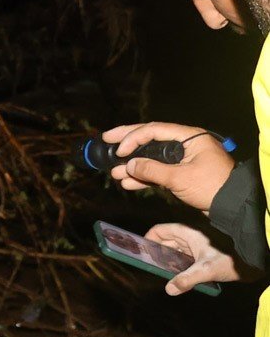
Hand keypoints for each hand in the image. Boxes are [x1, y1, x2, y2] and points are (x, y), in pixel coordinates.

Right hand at [101, 122, 234, 212]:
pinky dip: (143, 177)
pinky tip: (128, 182)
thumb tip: (129, 165)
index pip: (155, 130)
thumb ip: (152, 170)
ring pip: (151, 157)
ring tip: (114, 172)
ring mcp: (181, 159)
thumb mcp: (180, 178)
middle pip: (150, 139)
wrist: (230, 205)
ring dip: (133, 166)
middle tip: (106, 140)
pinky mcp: (180, 173)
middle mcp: (184, 144)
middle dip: (127, 142)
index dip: (133, 138)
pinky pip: (157, 171)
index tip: (119, 150)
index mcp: (189, 137)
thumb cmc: (212, 186)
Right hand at [144, 223, 242, 293]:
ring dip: (166, 262)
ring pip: (172, 252)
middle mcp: (188, 237)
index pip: (159, 231)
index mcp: (187, 233)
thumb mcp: (207, 269)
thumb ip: (187, 279)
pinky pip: (182, 259)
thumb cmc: (231, 260)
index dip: (148, 240)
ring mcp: (194, 246)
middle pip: (163, 243)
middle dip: (156, 255)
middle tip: (150, 268)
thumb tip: (169, 289)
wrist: (252, 263)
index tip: (142, 254)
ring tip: (162, 274)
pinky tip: (177, 277)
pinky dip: (176, 266)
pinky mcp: (200, 255)